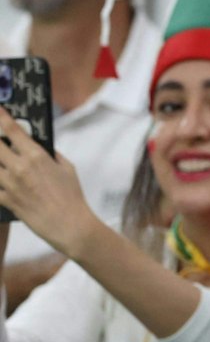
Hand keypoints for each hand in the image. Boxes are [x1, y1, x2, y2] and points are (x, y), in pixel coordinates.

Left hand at [0, 112, 98, 258]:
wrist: (69, 225)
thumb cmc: (72, 195)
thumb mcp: (67, 168)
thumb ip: (50, 154)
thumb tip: (38, 146)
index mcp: (37, 155)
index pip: (12, 130)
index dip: (0, 116)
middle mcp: (20, 167)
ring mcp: (10, 184)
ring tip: (1, 160)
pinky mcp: (6, 200)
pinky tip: (0, 178)